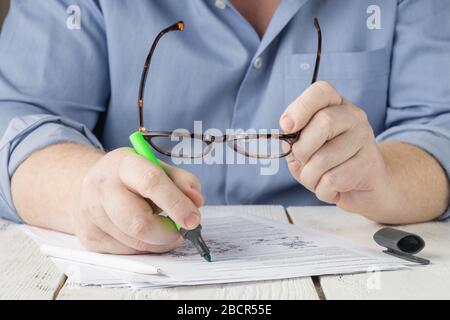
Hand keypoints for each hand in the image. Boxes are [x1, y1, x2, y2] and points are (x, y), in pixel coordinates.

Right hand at [74, 148, 203, 253]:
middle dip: (167, 233)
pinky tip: (145, 234)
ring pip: (134, 242)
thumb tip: (196, 201)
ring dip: (159, 242)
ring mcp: (92, 212)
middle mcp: (102, 186)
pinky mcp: (89, 235)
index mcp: (124, 163)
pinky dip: (144, 247)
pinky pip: (126, 252)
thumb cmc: (133, 176)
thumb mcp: (159, 168)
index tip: (193, 219)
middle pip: (138, 222)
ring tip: (164, 229)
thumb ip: (183, 181)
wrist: (93, 183)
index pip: (151, 182)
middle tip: (181, 232)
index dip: (176, 204)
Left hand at [280, 81, 388, 216]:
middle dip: (302, 150)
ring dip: (310, 177)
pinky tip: (332, 189)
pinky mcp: (370, 164)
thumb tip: (286, 141)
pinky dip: (323, 190)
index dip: (300, 108)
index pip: (321, 91)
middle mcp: (354, 117)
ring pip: (324, 158)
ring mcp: (365, 139)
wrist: (365, 184)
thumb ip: (293, 142)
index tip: (286, 126)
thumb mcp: (305, 149)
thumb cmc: (329, 163)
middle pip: (324, 123)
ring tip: (318, 179)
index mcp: (335, 105)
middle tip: (303, 161)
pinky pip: (333, 180)